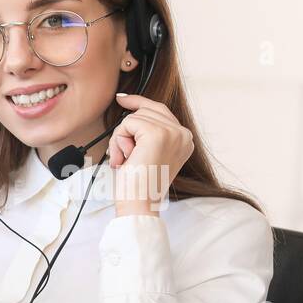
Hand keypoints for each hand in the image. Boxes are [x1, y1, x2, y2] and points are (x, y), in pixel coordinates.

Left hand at [108, 93, 194, 214]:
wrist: (140, 203)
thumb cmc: (138, 185)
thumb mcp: (147, 154)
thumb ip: (147, 134)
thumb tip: (131, 110)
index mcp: (184, 139)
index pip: (160, 110)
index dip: (139, 103)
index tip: (122, 99)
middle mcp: (183, 134)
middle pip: (146, 111)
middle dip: (126, 132)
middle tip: (123, 157)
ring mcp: (173, 132)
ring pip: (134, 118)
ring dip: (120, 140)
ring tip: (126, 161)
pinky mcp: (158, 134)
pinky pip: (127, 124)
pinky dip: (119, 141)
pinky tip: (124, 158)